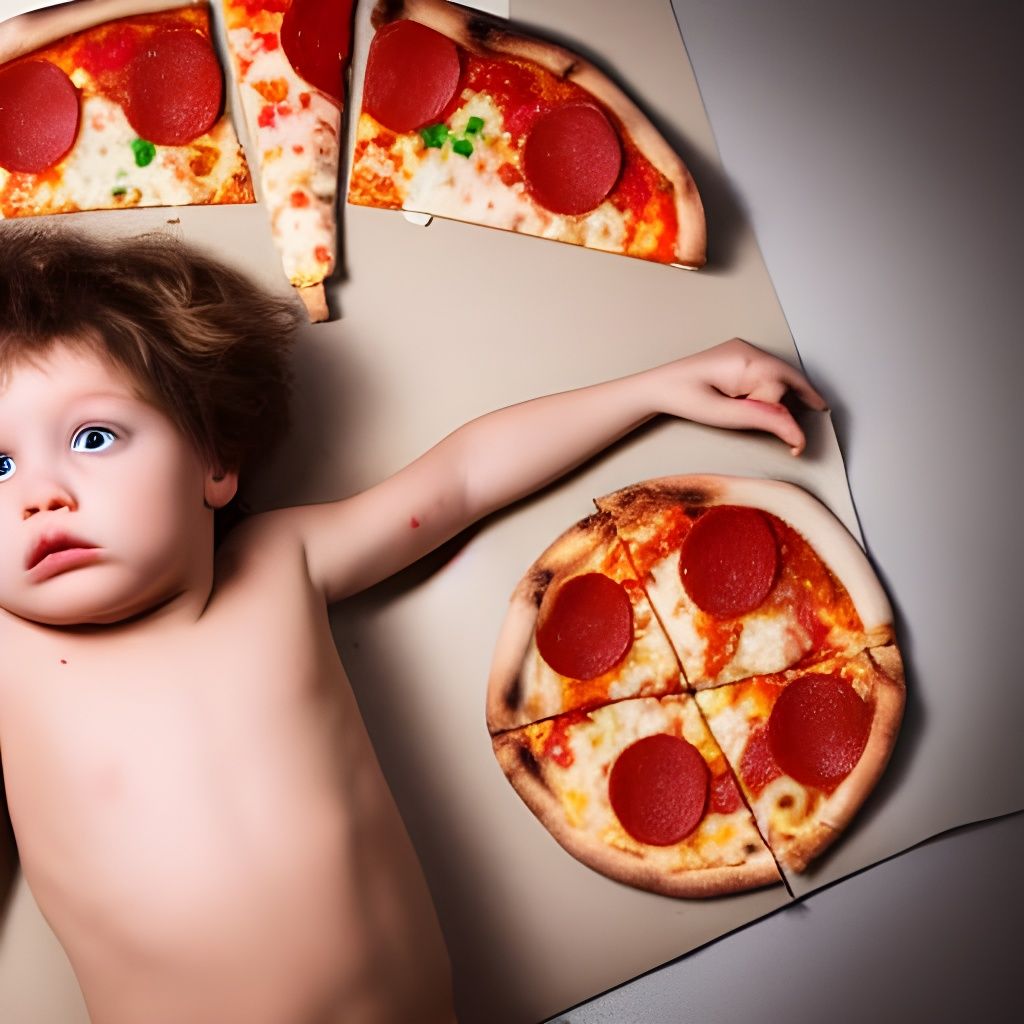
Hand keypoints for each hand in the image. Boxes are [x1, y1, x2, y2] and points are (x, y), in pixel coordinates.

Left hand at [645, 338, 827, 454]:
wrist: (658, 386)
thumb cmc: (685, 399)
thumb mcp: (725, 416)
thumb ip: (763, 420)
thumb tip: (797, 432)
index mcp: (745, 362)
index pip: (780, 392)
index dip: (786, 418)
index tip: (795, 446)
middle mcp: (748, 350)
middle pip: (787, 377)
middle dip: (804, 396)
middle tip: (823, 414)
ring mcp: (744, 350)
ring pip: (781, 371)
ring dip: (792, 390)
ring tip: (814, 406)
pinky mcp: (740, 354)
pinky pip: (769, 368)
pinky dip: (779, 383)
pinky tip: (789, 395)